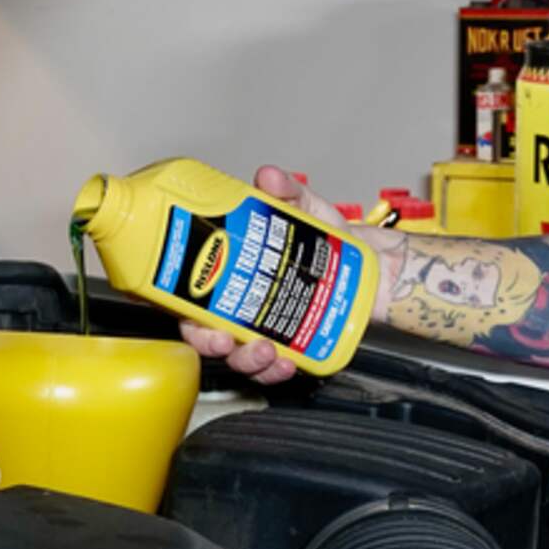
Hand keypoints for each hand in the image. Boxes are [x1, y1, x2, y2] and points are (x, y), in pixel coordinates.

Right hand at [177, 165, 384, 384]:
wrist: (375, 266)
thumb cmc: (330, 240)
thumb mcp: (307, 208)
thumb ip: (287, 191)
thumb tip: (269, 177)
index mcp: (231, 271)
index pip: (188, 291)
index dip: (173, 301)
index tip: (182, 311)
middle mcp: (241, 304)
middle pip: (205, 332)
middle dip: (208, 342)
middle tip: (223, 339)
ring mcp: (265, 328)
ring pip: (238, 356)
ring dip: (246, 361)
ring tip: (266, 351)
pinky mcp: (292, 346)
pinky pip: (274, 369)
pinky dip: (277, 371)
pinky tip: (289, 362)